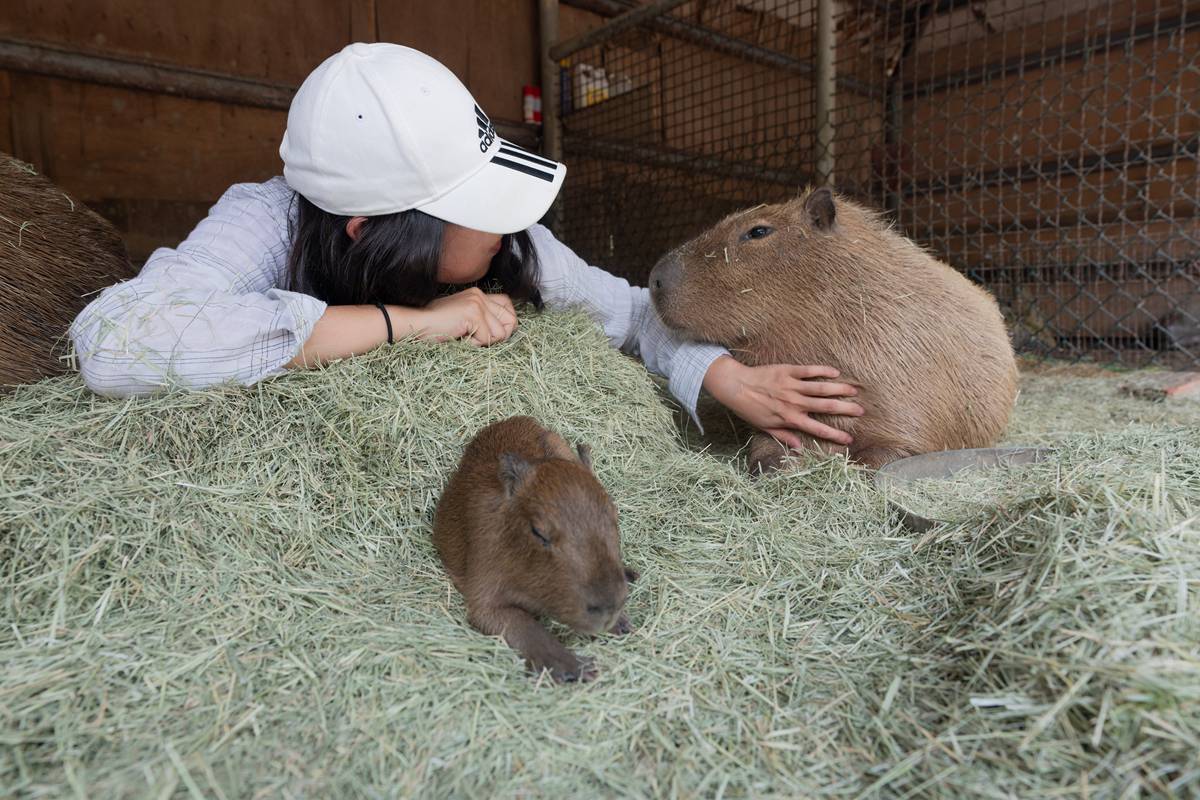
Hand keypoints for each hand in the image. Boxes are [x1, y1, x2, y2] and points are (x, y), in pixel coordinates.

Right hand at [409, 287, 516, 345]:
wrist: (416, 325)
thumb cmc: (435, 326)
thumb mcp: (463, 319)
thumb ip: (482, 319)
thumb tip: (505, 331)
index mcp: (478, 294)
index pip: (508, 306)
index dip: (506, 323)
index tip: (493, 333)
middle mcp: (480, 295)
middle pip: (511, 320)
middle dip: (499, 336)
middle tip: (479, 338)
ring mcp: (477, 303)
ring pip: (501, 333)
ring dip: (483, 342)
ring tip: (464, 336)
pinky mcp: (473, 314)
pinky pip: (487, 339)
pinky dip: (474, 345)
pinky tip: (459, 338)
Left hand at [702, 356, 862, 447]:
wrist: (735, 386)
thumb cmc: (749, 409)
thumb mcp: (765, 427)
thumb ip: (784, 436)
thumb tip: (799, 449)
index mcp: (790, 418)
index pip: (817, 429)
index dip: (835, 435)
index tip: (849, 439)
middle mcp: (794, 403)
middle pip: (825, 406)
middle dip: (845, 409)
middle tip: (861, 411)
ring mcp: (792, 386)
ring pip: (820, 388)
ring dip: (839, 390)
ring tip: (854, 391)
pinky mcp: (788, 371)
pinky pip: (809, 370)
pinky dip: (823, 371)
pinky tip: (835, 372)